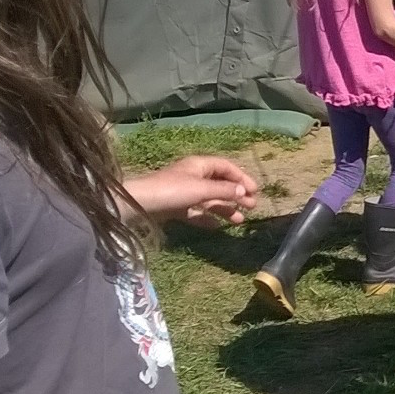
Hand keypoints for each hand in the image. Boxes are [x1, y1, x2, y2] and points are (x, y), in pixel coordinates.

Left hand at [125, 156, 258, 227]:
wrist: (139, 204)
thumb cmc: (171, 191)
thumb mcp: (201, 189)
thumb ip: (223, 191)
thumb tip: (243, 191)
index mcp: (199, 166)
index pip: (226, 167)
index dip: (242, 178)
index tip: (255, 191)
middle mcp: (193, 177)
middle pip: (220, 184)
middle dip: (237, 195)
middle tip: (252, 206)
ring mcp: (185, 192)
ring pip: (210, 200)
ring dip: (225, 209)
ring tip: (240, 220)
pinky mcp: (176, 207)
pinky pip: (197, 212)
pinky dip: (208, 218)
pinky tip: (217, 227)